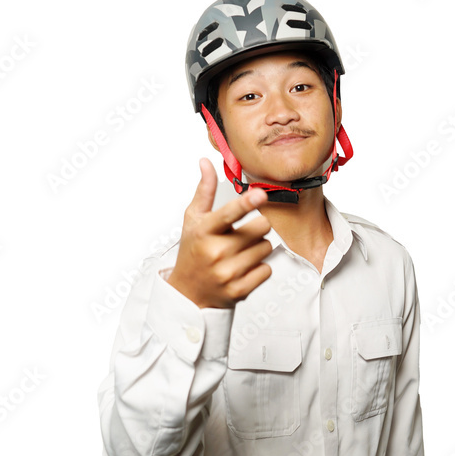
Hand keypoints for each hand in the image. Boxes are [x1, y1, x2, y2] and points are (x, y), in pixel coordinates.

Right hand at [167, 158, 272, 308]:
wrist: (188, 292)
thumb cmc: (193, 252)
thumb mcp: (193, 220)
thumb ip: (204, 191)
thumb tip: (205, 163)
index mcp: (204, 231)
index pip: (229, 213)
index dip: (247, 202)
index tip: (260, 195)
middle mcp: (215, 252)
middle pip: (260, 228)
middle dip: (257, 228)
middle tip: (243, 234)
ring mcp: (227, 272)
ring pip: (266, 248)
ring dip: (259, 248)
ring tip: (241, 253)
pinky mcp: (239, 290)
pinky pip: (267, 270)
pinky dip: (260, 268)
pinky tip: (244, 269)